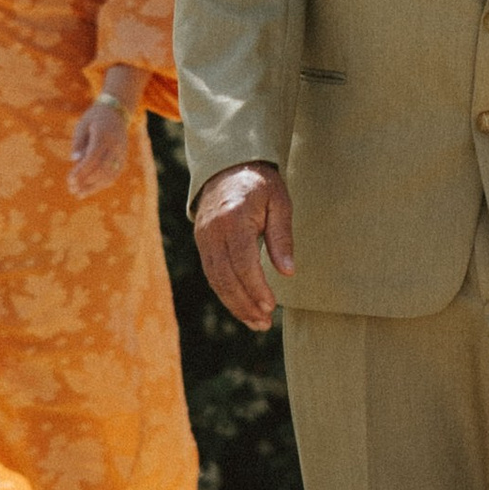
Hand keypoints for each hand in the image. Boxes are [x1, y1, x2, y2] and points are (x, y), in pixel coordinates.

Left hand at [69, 95, 131, 200]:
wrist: (117, 112)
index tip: (70, 180)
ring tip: (79, 194)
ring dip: (94, 186)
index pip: (93, 157)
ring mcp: (121, 153)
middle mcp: (115, 145)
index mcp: (104, 135)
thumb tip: (74, 161)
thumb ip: (78, 143)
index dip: (82, 171)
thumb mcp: (82, 125)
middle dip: (86, 181)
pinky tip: (89, 189)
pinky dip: (102, 184)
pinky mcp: (123, 158)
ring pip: (109, 175)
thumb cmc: (95, 118)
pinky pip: (114, 175)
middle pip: (102, 169)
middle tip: (72, 189)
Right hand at [193, 160, 294, 328]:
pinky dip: (226, 293)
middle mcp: (212, 231)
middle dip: (244, 304)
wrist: (228, 166)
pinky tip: (242, 306)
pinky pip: (212, 274)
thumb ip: (282, 237)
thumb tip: (287, 272)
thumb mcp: (279, 202)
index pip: (242, 262)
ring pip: (215, 280)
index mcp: (233, 218)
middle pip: (225, 277)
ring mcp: (203, 238)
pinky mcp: (201, 243)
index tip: (271, 306)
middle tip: (264, 323)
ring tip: (256, 322)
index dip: (255, 287)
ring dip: (235, 304)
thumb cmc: (260, 184)